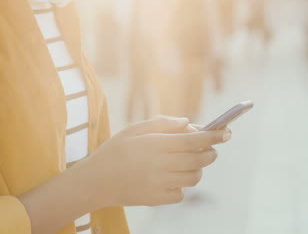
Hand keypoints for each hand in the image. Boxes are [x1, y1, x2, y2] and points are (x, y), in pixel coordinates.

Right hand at [81, 116, 230, 207]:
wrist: (95, 181)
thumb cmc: (114, 151)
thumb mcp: (133, 129)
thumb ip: (162, 123)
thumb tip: (189, 123)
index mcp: (156, 144)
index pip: (195, 140)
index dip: (214, 136)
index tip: (226, 132)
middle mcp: (161, 164)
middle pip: (200, 159)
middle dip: (210, 152)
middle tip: (207, 148)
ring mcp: (160, 184)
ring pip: (195, 177)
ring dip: (197, 168)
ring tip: (185, 163)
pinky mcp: (158, 199)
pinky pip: (181, 193)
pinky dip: (181, 185)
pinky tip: (169, 178)